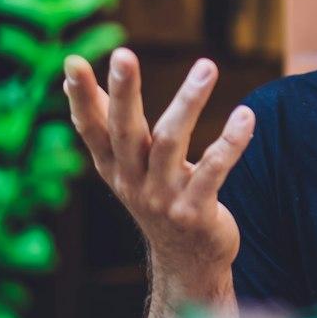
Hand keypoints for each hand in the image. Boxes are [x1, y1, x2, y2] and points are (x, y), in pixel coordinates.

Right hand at [65, 48, 253, 284]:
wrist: (187, 263)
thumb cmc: (157, 199)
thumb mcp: (127, 166)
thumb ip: (108, 124)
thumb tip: (70, 78)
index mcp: (113, 167)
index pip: (91, 128)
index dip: (81, 97)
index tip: (72, 62)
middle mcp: (132, 181)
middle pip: (125, 131)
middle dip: (124, 92)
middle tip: (123, 54)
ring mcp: (163, 197)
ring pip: (171, 142)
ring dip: (189, 102)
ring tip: (207, 66)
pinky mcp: (196, 211)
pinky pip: (214, 170)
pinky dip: (231, 141)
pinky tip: (246, 115)